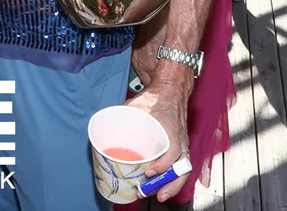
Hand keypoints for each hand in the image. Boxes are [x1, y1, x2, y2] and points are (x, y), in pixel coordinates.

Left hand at [126, 82, 189, 202]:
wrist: (170, 90)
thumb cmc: (154, 99)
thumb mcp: (136, 106)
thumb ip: (122, 117)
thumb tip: (103, 127)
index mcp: (171, 130)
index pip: (173, 151)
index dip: (162, 165)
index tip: (148, 172)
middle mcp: (180, 140)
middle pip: (180, 168)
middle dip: (167, 184)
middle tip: (150, 191)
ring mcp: (182, 145)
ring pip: (183, 170)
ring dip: (172, 185)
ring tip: (159, 195)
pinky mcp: (181, 147)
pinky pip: (182, 167)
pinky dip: (174, 178)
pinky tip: (164, 186)